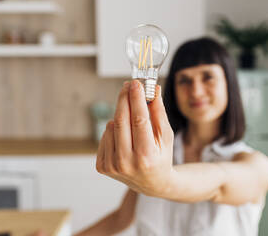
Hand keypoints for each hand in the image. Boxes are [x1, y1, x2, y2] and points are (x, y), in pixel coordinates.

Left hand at [96, 80, 174, 196]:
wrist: (152, 184)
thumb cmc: (162, 156)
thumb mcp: (165, 135)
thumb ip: (158, 111)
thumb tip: (152, 88)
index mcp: (146, 156)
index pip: (139, 120)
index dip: (136, 99)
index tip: (135, 83)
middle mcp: (127, 163)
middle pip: (121, 120)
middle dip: (124, 98)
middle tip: (128, 85)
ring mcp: (112, 166)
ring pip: (111, 126)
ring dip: (121, 115)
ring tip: (132, 118)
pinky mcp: (103, 166)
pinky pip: (105, 136)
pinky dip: (114, 129)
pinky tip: (124, 134)